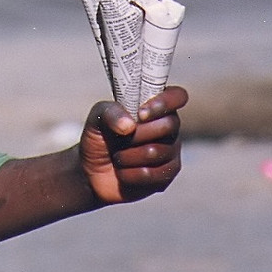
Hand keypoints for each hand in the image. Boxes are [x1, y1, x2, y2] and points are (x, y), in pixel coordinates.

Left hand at [77, 85, 186, 204]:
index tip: (141, 114)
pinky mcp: (166, 175)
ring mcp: (171, 151)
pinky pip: (153, 175)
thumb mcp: (97, 118)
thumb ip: (110, 113)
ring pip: (157, 152)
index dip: (165, 102)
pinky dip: (129, 174)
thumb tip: (129, 125)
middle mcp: (169, 127)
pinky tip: (123, 172)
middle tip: (120, 138)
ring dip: (127, 156)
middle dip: (137, 134)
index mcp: (155, 106)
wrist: (93, 171)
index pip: (177, 96)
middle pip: (169, 125)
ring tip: (118, 156)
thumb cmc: (100, 137)